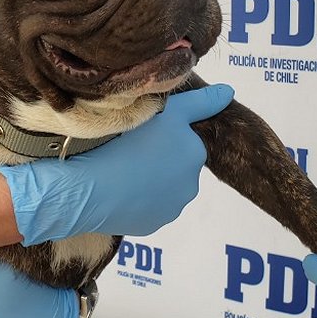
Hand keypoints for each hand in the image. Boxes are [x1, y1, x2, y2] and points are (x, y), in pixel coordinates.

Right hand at [0, 84, 233, 245]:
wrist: (86, 188)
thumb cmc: (123, 140)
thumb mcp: (164, 110)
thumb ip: (200, 102)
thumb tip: (230, 92)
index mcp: (194, 153)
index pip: (184, 138)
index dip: (162, 133)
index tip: (141, 131)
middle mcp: (191, 183)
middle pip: (175, 164)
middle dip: (158, 156)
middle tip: (127, 146)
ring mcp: (171, 208)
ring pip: (162, 186)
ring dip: (148, 178)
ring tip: (119, 167)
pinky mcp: (152, 225)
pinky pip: (148, 207)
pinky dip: (137, 198)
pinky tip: (117, 188)